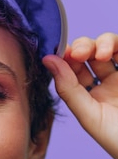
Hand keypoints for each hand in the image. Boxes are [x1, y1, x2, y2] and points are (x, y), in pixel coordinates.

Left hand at [43, 33, 117, 158]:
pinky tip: (113, 51)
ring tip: (102, 53)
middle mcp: (109, 84)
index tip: (60, 54)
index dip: (66, 58)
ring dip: (103, 42)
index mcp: (92, 97)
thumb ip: (68, 89)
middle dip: (83, 47)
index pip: (74, 70)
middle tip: (79, 54)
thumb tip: (47, 60)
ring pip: (112, 46)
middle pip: (91, 54)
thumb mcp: (90, 116)